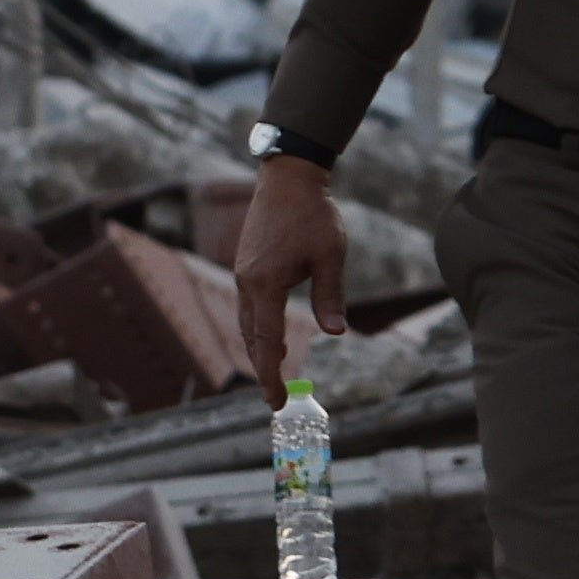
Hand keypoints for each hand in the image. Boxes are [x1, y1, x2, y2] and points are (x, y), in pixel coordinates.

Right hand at [230, 151, 348, 383]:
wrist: (288, 178)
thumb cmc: (312, 215)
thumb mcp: (330, 256)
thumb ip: (330, 296)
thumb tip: (336, 333)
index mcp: (266, 284)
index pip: (266, 341)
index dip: (270, 374)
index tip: (276, 400)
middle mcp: (247, 282)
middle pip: (250, 337)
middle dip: (262, 369)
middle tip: (275, 397)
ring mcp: (243, 273)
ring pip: (246, 322)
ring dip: (257, 348)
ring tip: (273, 372)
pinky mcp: (246, 264)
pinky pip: (248, 306)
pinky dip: (256, 327)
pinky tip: (270, 334)